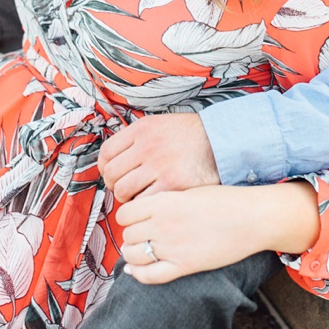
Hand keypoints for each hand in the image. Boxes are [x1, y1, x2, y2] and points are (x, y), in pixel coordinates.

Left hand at [99, 113, 220, 203]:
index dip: (105, 168)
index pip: (106, 153)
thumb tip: (110, 161)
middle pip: (112, 174)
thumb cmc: (190, 135)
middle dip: (115, 185)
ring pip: (123, 190)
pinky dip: (144, 204)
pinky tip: (153, 200)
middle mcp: (148, 146)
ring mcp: (160, 166)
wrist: (222, 141)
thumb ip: (136, 138)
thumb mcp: (161, 124)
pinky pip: (144, 200)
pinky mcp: (173, 184)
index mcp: (142, 129)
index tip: (112, 174)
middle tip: (125, 188)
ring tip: (138, 196)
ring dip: (127, 197)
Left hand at [116, 185, 269, 283]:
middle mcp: (164, 225)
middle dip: (133, 235)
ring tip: (143, 249)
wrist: (254, 217)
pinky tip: (136, 270)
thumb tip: (144, 213)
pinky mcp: (185, 266)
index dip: (128, 217)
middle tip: (143, 234)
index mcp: (165, 203)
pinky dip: (138, 274)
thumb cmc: (229, 202)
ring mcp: (173, 247)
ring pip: (133, 255)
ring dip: (134, 253)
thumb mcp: (191, 191)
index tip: (135, 218)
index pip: (125, 214)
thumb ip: (166, 201)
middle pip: (128, 235)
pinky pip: (150, 276)